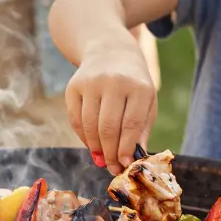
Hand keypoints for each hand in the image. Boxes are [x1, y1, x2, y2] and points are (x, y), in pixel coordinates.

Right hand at [64, 42, 156, 174]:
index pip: (131, 124)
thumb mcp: (146, 102)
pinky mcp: (73, 86)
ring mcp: (91, 83)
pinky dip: (83, 136)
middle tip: (112, 168)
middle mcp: (113, 82)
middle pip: (108, 127)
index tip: (125, 165)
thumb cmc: (134, 84)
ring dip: (95, 147)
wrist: (110, 52)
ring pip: (89, 125)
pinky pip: (75, 119)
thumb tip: (133, 158)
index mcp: (138, 86)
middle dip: (110, 153)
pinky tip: (92, 145)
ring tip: (102, 159)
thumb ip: (142, 129)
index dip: (127, 148)